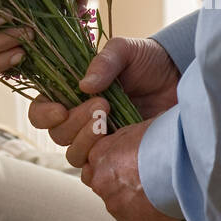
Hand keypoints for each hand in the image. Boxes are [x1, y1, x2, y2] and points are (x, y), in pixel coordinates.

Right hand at [27, 37, 180, 165]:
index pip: (41, 110)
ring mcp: (99, 139)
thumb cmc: (149, 61)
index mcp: (71, 93)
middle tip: (103, 104)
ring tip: (110, 120)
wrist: (180, 81)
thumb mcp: (126, 50)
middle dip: (76, 122)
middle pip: (57, 134)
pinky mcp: (117, 155)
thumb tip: (84, 85)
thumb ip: (104, 61)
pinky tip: (121, 143)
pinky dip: (104, 160)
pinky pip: (98, 169)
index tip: (62, 110)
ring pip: (74, 154)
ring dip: (87, 140)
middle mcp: (79, 119)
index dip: (44, 114)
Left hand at [81, 119, 181, 220]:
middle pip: (105, 189)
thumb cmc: (161, 137)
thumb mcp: (136, 130)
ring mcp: (116, 205)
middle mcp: (101, 181)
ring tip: (163, 198)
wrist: (175, 157)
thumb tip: (133, 145)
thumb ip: (125, 142)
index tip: (125, 172)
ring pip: (126, 212)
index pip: (94, 167)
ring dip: (141, 209)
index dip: (111, 170)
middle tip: (143, 185)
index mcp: (100, 154)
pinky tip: (172, 219)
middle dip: (120, 190)